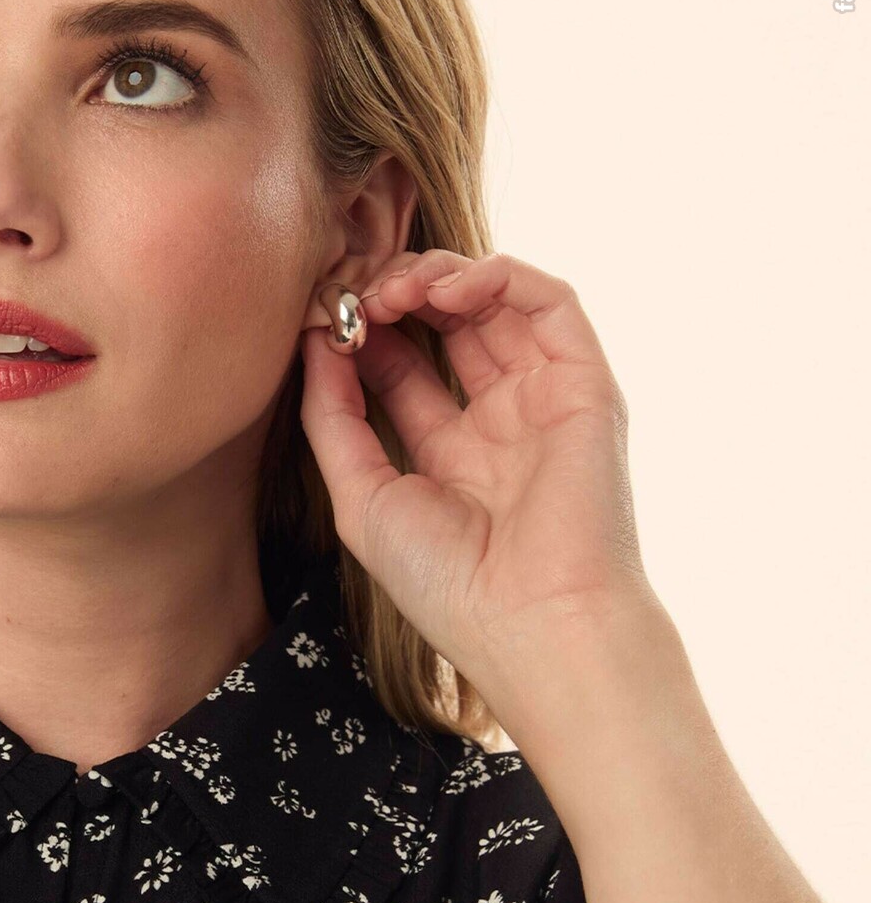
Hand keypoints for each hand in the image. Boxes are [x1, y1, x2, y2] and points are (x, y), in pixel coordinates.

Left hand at [299, 249, 660, 719]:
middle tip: (356, 295)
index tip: (320, 318)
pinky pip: (551, 303)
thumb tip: (315, 343)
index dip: (362, 334)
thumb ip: (334, 421)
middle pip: (446, 326)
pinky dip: (499, 277)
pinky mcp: (586, 385)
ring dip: (441, 277)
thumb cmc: (447, 584)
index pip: (403, 367)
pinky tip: (447, 291)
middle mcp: (501, 421)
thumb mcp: (362, 500)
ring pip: (497, 303)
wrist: (532, 625)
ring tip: (395, 289)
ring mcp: (545, 399)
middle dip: (397, 296)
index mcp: (451, 455)